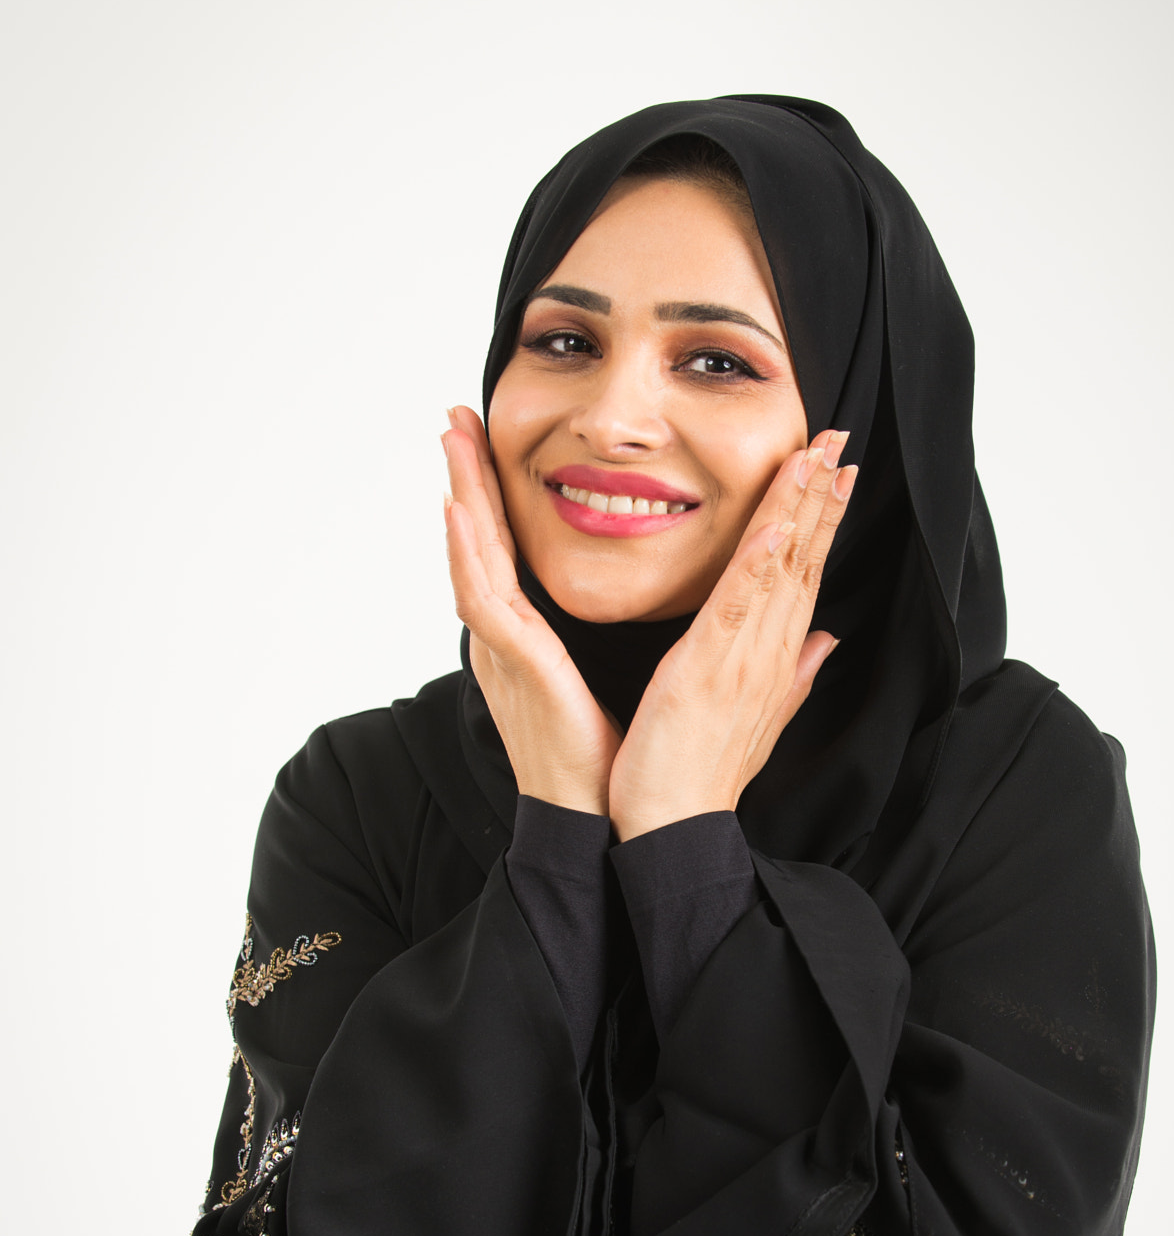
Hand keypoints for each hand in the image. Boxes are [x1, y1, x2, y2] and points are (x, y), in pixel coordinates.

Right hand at [442, 406, 621, 813]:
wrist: (599, 818)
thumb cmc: (608, 758)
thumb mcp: (617, 677)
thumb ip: (623, 639)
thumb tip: (659, 607)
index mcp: (529, 639)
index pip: (506, 552)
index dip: (496, 498)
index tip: (492, 447)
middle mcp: (506, 638)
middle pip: (478, 541)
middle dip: (466, 476)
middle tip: (456, 417)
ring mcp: (503, 650)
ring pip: (471, 556)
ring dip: (460, 492)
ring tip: (451, 437)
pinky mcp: (513, 665)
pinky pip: (482, 601)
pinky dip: (467, 555)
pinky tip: (459, 511)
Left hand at [607, 431, 856, 841]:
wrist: (674, 828)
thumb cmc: (700, 774)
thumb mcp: (755, 718)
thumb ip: (793, 675)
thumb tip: (828, 641)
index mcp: (773, 660)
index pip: (805, 575)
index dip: (823, 520)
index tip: (839, 470)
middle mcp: (769, 654)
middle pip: (804, 561)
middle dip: (822, 496)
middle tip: (839, 438)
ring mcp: (744, 660)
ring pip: (780, 571)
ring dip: (800, 510)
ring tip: (816, 457)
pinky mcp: (709, 670)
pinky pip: (739, 607)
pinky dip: (760, 565)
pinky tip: (776, 526)